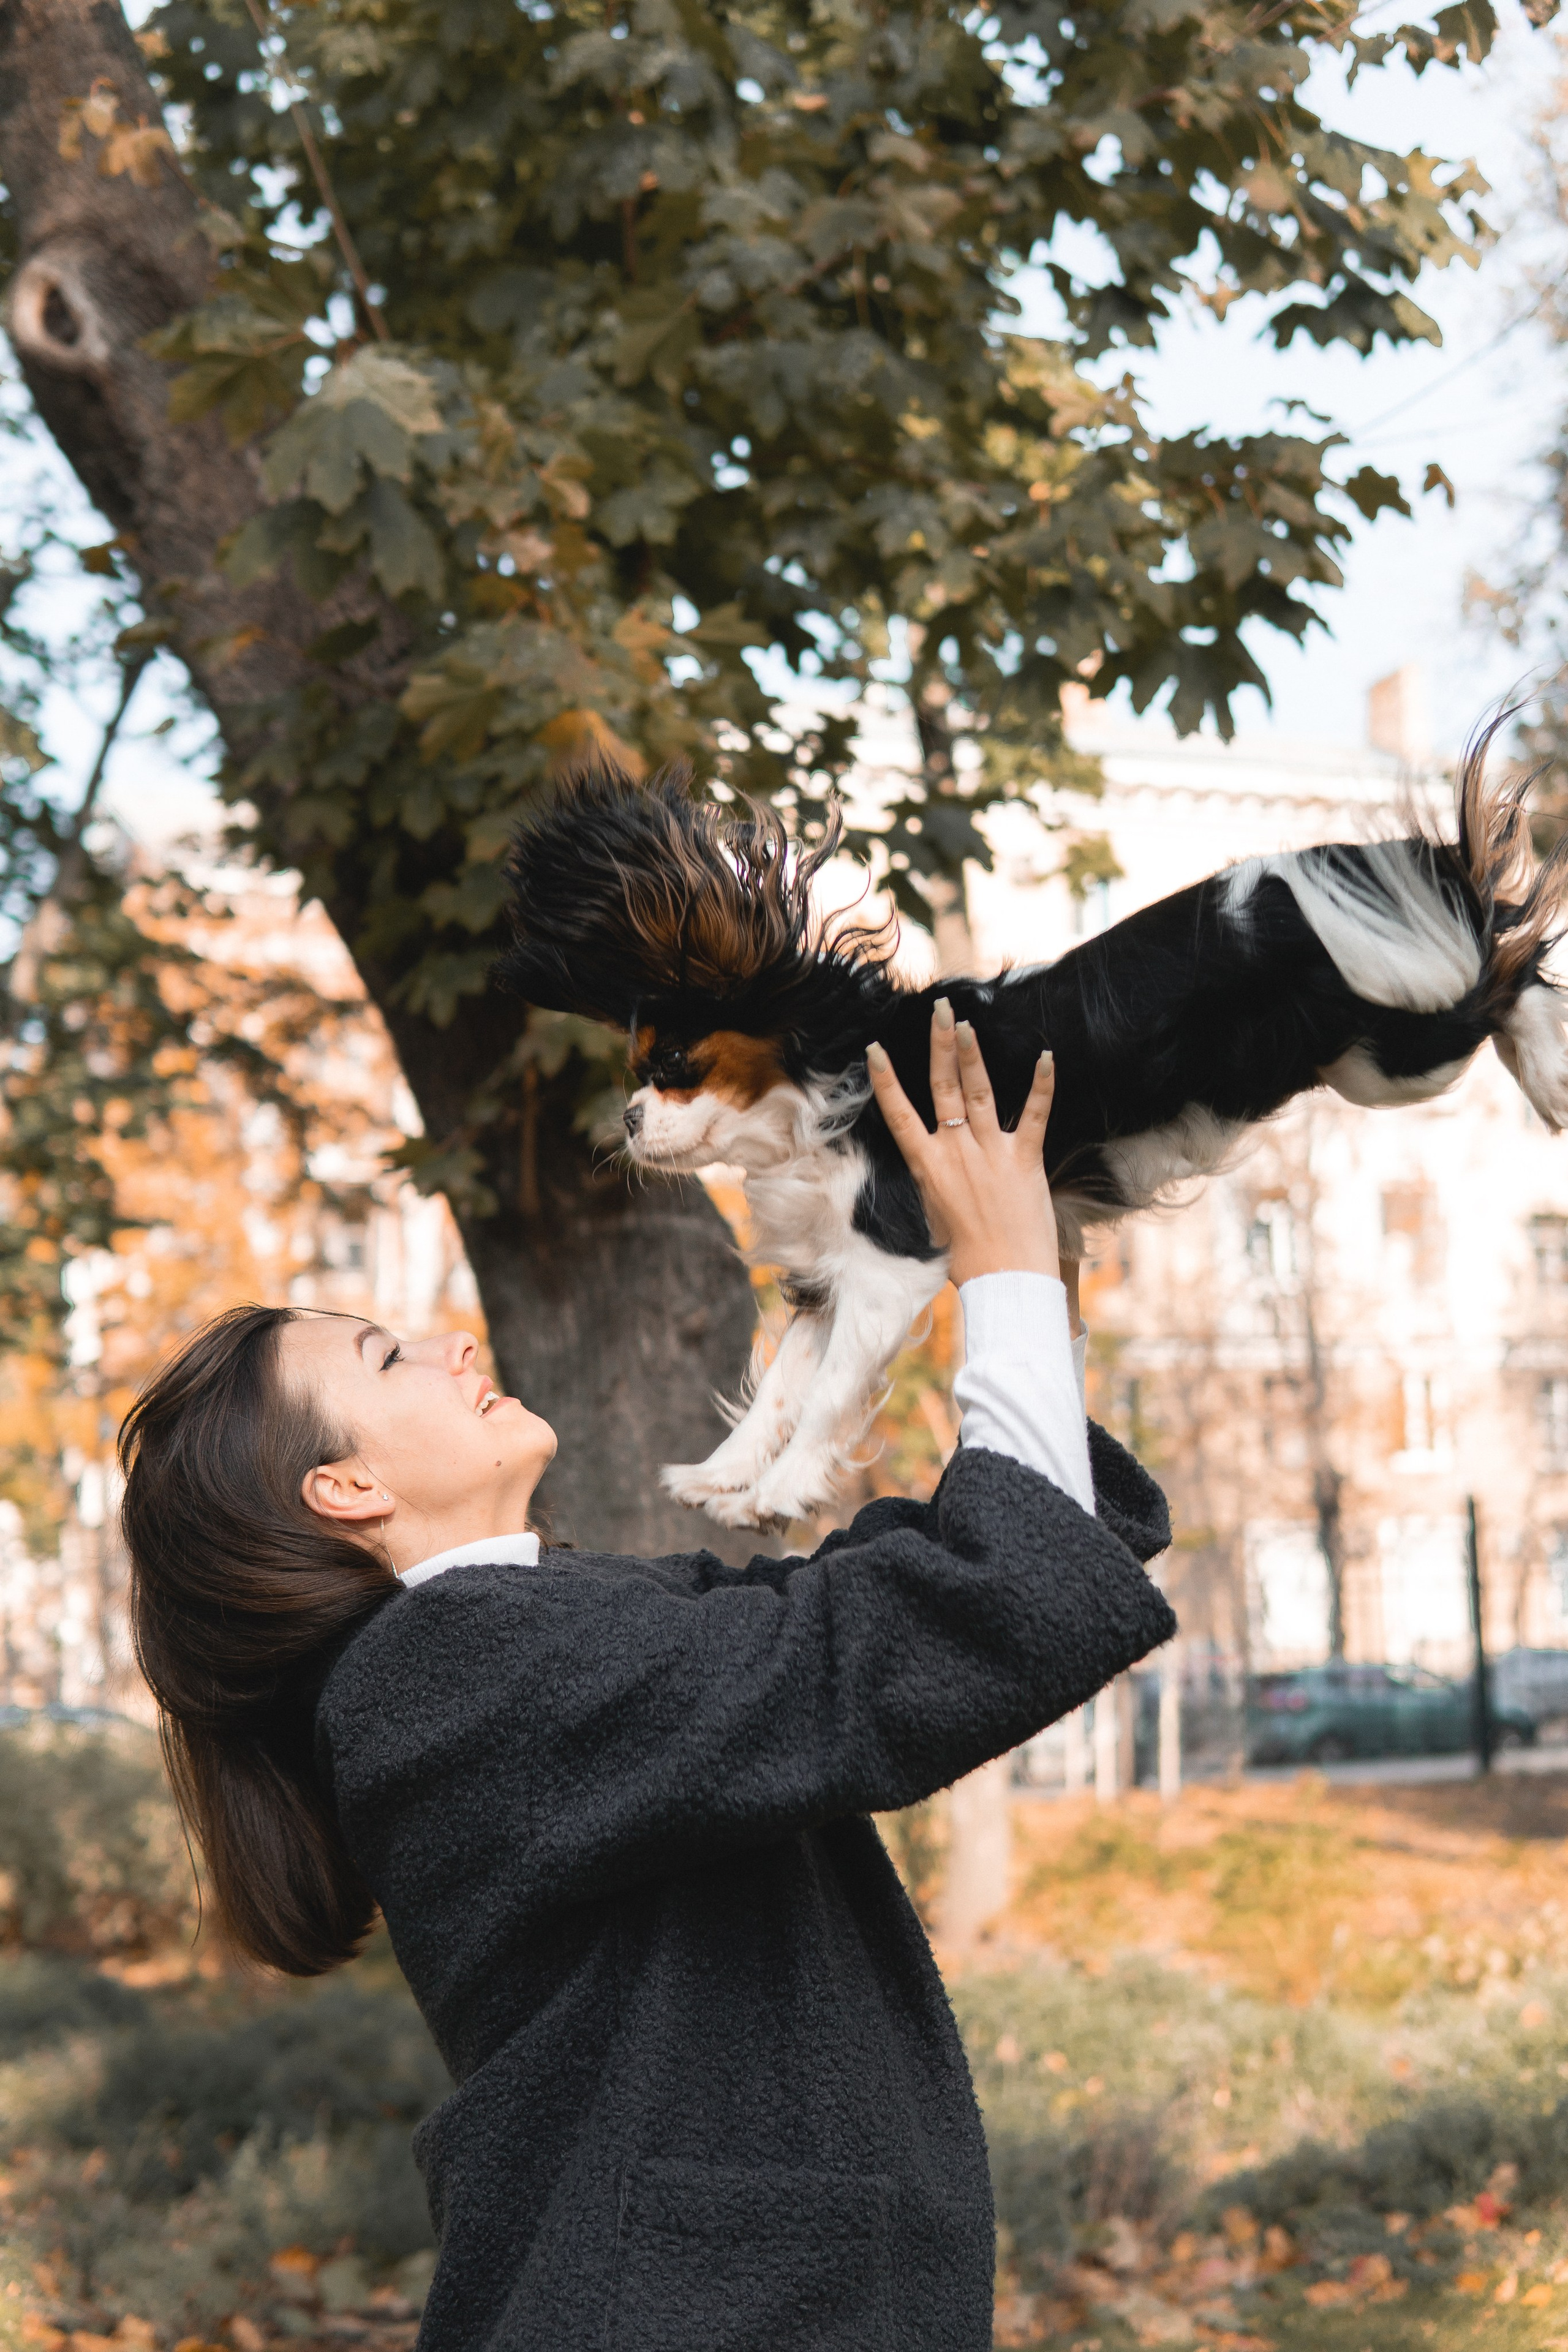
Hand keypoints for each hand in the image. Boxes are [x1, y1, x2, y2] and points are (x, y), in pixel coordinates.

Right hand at [866, 999, 1058, 1287]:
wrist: (1005, 1280)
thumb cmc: (968, 1261)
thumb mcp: (937, 1220)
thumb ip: (937, 1186)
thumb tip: (934, 1172)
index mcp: (929, 1167)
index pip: (900, 1115)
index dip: (887, 1080)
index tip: (877, 1049)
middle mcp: (955, 1152)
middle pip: (942, 1088)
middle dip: (939, 1045)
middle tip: (939, 1009)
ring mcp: (990, 1153)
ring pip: (977, 1092)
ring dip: (973, 1054)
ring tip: (967, 1022)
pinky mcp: (1024, 1159)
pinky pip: (1033, 1115)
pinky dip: (1041, 1085)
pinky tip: (1047, 1057)